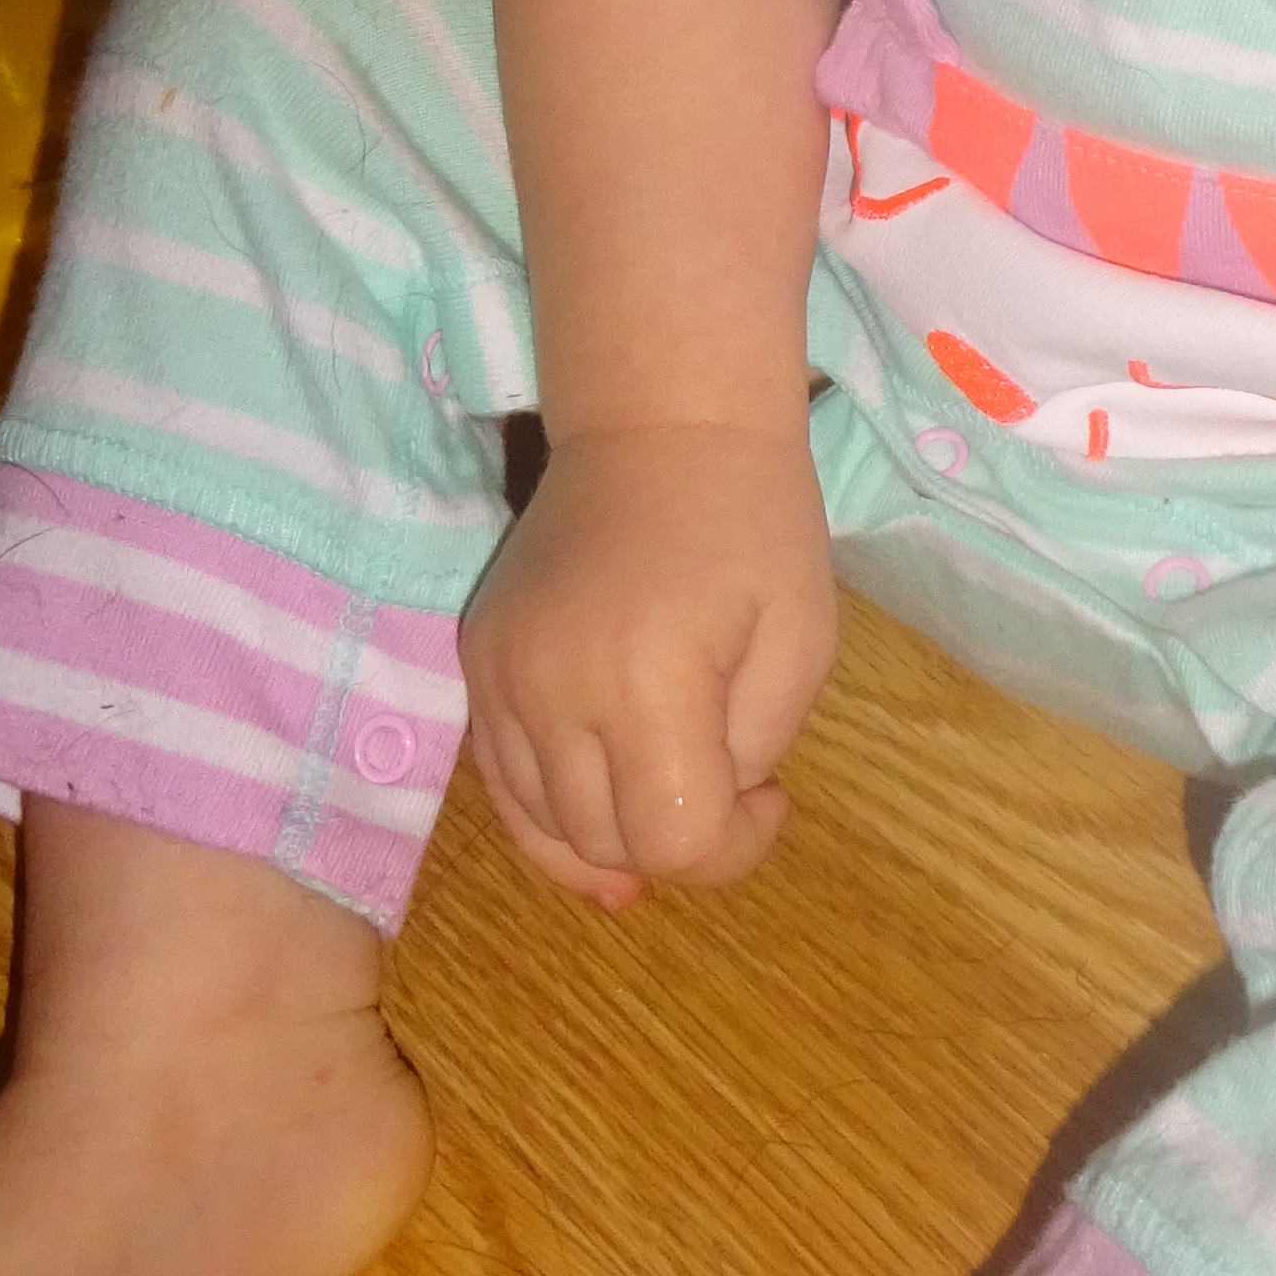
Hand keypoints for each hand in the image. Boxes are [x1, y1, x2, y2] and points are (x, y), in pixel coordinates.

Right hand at [458, 421, 841, 910]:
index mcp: (647, 677)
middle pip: (603, 845)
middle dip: (679, 842)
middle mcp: (551, 688)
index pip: (673, 842)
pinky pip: (504, 782)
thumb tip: (694, 828)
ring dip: (613, 837)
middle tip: (729, 787)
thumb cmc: (754, 527)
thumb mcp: (801, 645)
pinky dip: (555, 811)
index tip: (771, 797)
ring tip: (669, 790)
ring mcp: (497, 676)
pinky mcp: (474, 662)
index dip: (734, 848)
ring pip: (543, 829)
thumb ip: (752, 753)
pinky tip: (604, 803)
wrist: (659, 426)